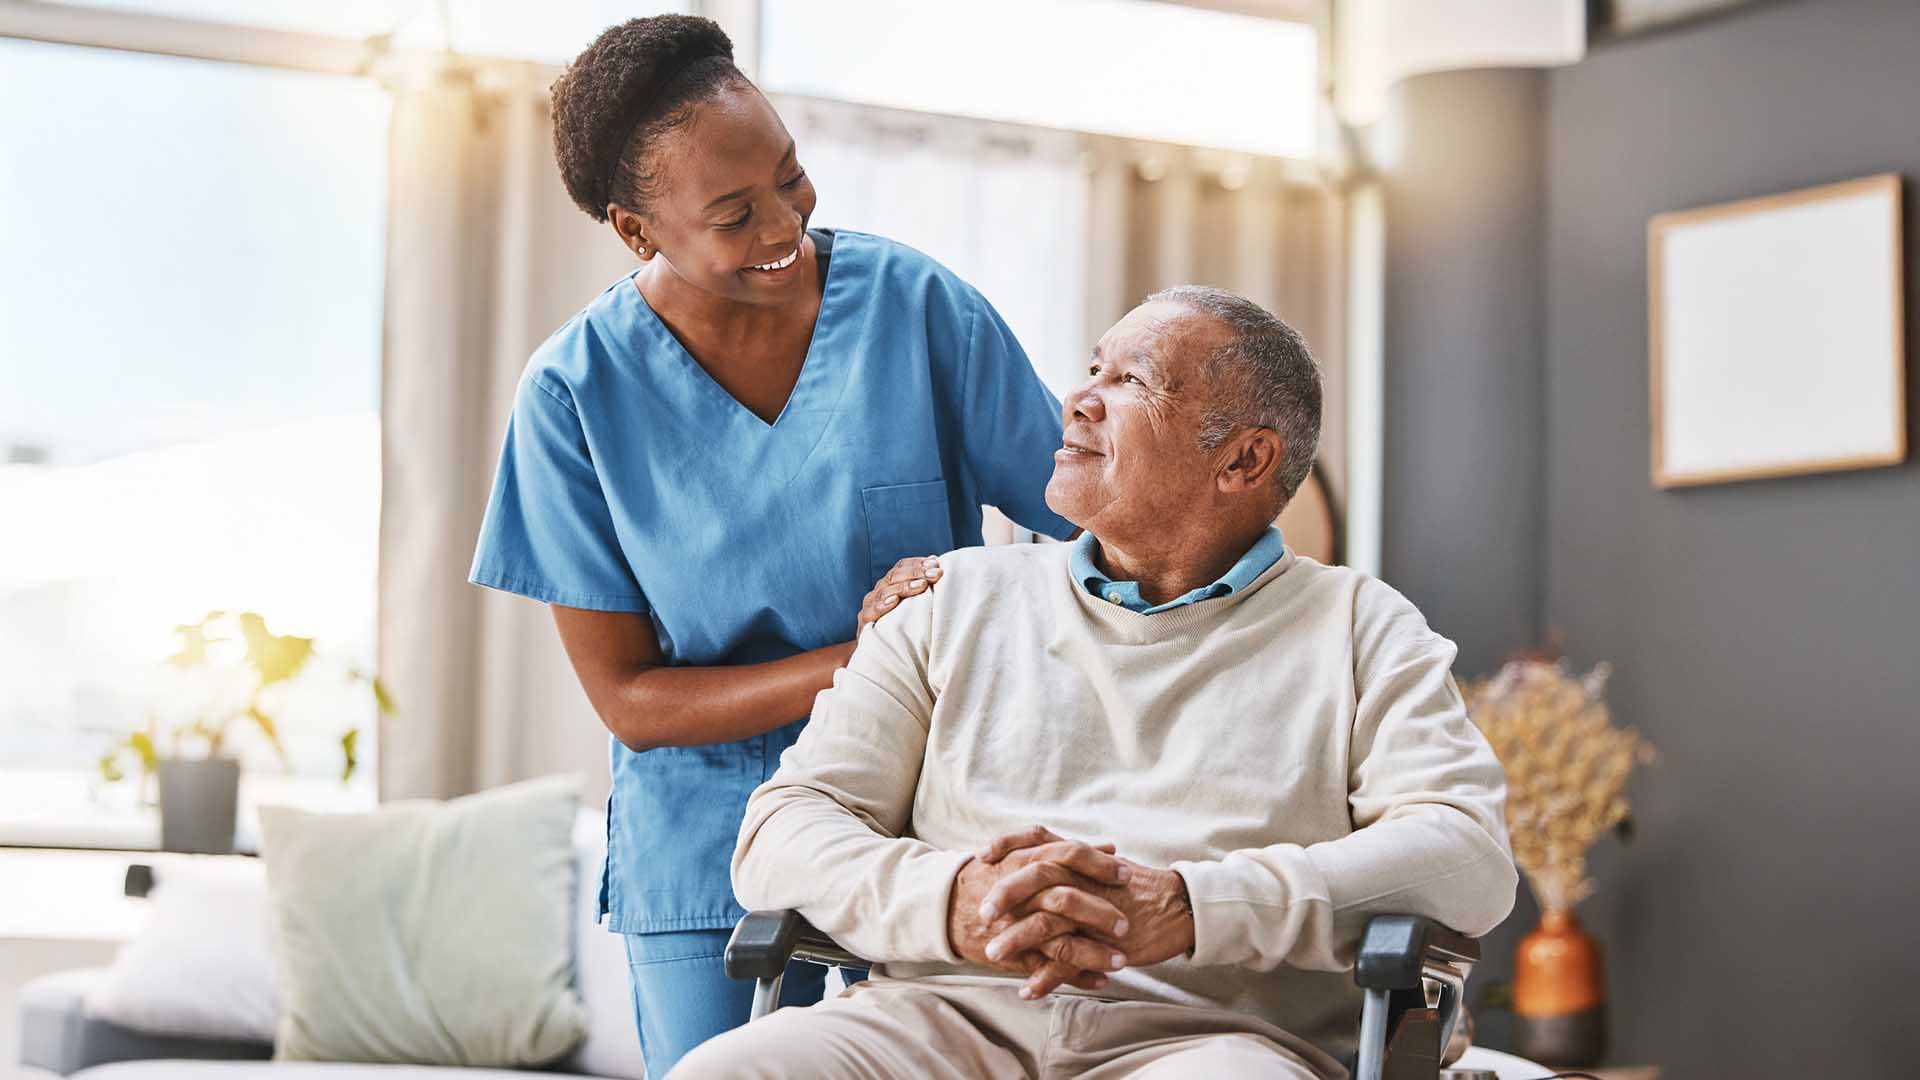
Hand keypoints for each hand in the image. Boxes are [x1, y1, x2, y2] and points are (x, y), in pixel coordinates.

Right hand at [857, 556, 941, 638]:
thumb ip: (922, 590)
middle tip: (935, 573)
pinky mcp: (864, 623)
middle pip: (895, 575)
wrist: (878, 654)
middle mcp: (878, 591)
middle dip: (916, 572)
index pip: (901, 567)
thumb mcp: (912, 606)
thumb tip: (940, 570)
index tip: (936, 563)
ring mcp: (870, 606)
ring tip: (922, 585)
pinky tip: (895, 601)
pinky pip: (871, 612)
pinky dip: (882, 605)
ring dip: (904, 587)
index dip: (917, 563)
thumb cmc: (901, 627)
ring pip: (885, 591)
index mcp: (889, 584)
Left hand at [978, 826, 1196, 997]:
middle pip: (1036, 877)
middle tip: (982, 912)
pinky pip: (1070, 961)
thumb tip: (1040, 852)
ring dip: (1016, 940)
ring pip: (1047, 923)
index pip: (1037, 840)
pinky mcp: (1104, 942)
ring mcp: (1093, 911)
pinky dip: (1046, 977)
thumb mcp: (1102, 864)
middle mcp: (1083, 879)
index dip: (1007, 844)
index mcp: (1080, 858)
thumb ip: (1072, 857)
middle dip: (1005, 894)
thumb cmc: (1137, 886)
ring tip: (993, 954)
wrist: (1178, 906)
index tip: (982, 856)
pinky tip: (1027, 990)